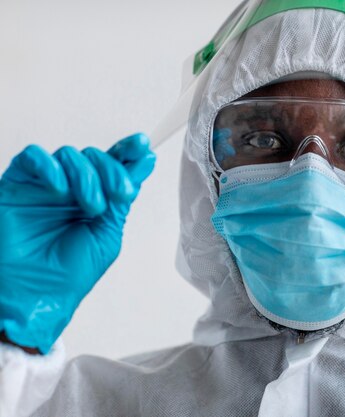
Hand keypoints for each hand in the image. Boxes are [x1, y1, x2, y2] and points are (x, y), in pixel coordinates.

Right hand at [0, 133, 155, 353]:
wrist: (34, 295)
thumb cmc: (68, 274)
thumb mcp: (107, 233)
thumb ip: (122, 198)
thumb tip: (144, 162)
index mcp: (95, 199)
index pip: (112, 166)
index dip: (128, 151)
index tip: (142, 144)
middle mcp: (70, 190)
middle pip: (94, 157)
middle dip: (112, 172)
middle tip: (119, 194)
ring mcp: (44, 186)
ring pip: (69, 155)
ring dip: (87, 176)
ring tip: (92, 206)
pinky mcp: (16, 186)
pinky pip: (32, 158)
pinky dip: (50, 167)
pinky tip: (60, 190)